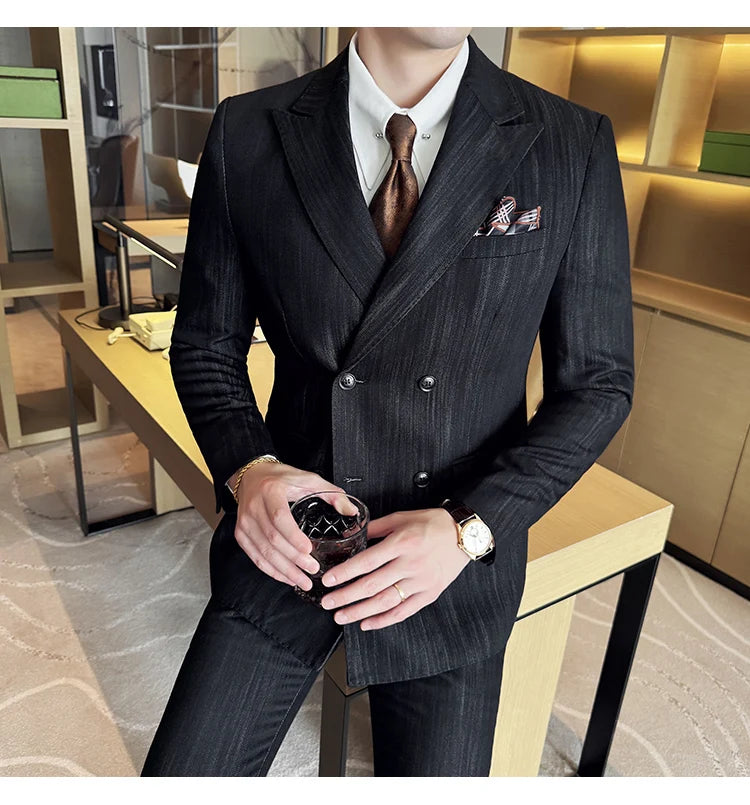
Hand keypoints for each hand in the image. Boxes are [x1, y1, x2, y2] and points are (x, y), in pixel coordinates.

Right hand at [233, 462, 357, 590]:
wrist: (251, 477)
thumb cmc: (280, 478)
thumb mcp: (307, 479)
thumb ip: (331, 494)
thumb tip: (351, 512)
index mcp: (271, 491)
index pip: (280, 518)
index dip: (294, 537)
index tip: (309, 550)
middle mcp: (254, 507)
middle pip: (273, 539)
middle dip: (294, 559)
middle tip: (312, 570)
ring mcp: (245, 522)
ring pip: (264, 552)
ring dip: (284, 570)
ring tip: (303, 581)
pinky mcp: (241, 534)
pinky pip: (255, 557)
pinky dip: (271, 570)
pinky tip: (286, 577)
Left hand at [318, 507, 470, 629]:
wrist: (464, 535)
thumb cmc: (431, 523)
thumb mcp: (401, 518)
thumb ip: (375, 528)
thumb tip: (351, 535)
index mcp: (401, 543)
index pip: (367, 561)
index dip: (345, 573)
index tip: (328, 580)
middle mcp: (410, 564)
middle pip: (372, 585)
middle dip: (346, 596)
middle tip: (328, 603)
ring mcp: (421, 582)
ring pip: (385, 602)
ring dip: (360, 612)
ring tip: (341, 616)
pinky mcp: (430, 594)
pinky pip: (404, 611)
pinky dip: (384, 620)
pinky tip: (367, 623)